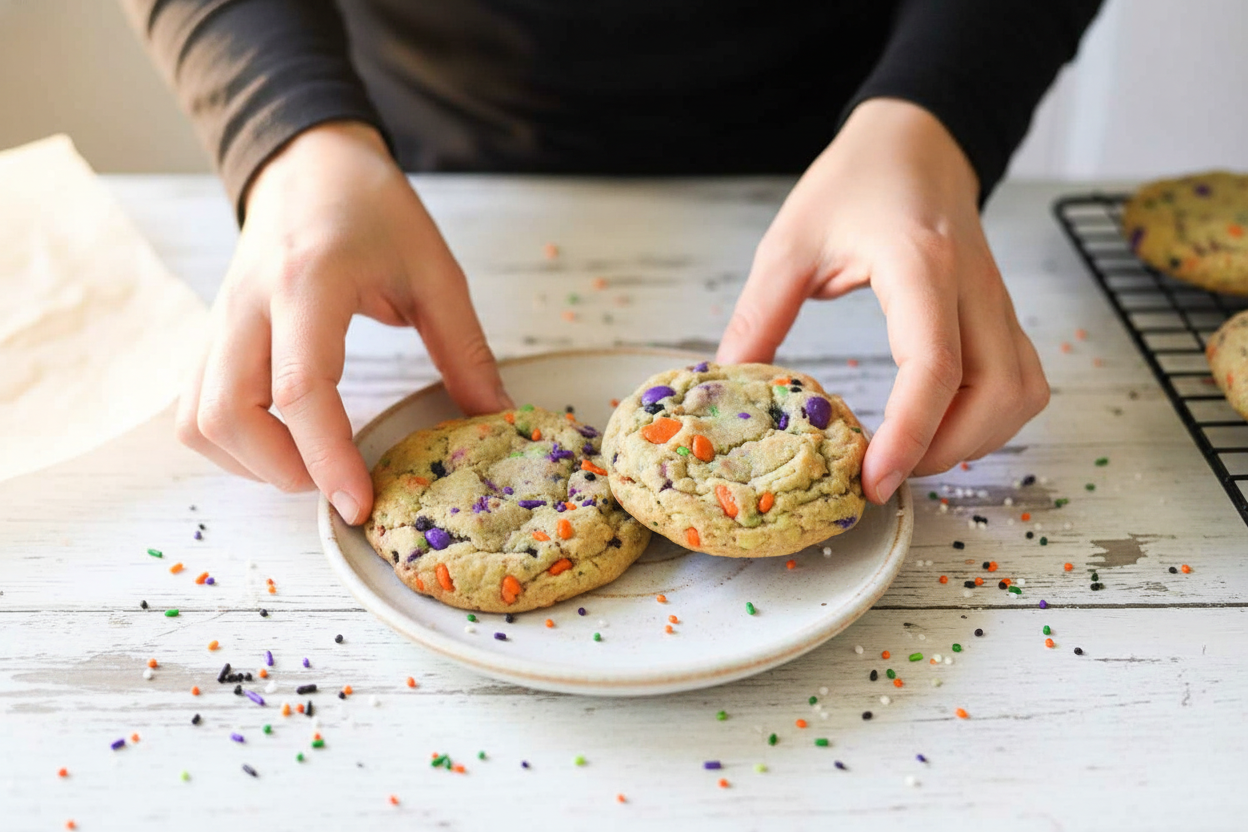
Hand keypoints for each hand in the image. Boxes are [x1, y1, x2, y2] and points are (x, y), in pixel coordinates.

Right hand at [176, 122, 509, 523]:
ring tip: (310, 466)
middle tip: (338, 485)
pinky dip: (228, 443)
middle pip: (228, 415)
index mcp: (310, 282)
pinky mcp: (211, 333)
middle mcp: (250, 303)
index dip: (327, 457)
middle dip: (282, 471)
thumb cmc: (374, 208)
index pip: (301, 388)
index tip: (360, 503)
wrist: (309, 162)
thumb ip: (466, 348)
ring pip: (198, 419)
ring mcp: (220, 319)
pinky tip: (278, 443)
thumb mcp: (437, 270)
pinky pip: (192, 407)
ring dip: (249, 463)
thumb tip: (495, 417)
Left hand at [716, 99, 1048, 503]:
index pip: (934, 367)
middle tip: (887, 474)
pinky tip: (943, 427)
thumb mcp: (790, 240)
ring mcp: (997, 300)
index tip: (873, 481)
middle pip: (998, 393)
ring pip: (1021, 394)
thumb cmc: (854, 182)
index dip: (911, 436)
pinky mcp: (1002, 313)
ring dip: (976, 441)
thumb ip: (759, 313)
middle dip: (947, 452)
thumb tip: (730, 381)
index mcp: (920, 265)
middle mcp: (973, 287)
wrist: (916, 140)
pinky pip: (1023, 381)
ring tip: (913, 455)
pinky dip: (992, 420)